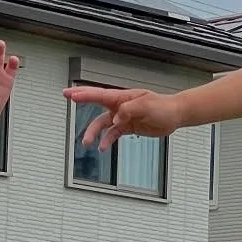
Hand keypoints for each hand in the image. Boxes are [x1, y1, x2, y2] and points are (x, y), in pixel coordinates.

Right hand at [64, 84, 183, 147]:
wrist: (174, 116)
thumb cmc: (162, 106)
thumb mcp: (145, 105)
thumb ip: (128, 110)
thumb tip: (115, 119)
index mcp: (123, 97)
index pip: (100, 94)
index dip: (85, 94)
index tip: (72, 94)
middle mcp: (120, 105)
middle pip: (96, 102)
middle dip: (81, 98)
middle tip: (66, 95)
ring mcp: (122, 116)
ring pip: (102, 123)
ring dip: (93, 132)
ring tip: (86, 142)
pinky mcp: (127, 127)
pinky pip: (113, 134)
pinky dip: (107, 140)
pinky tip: (103, 147)